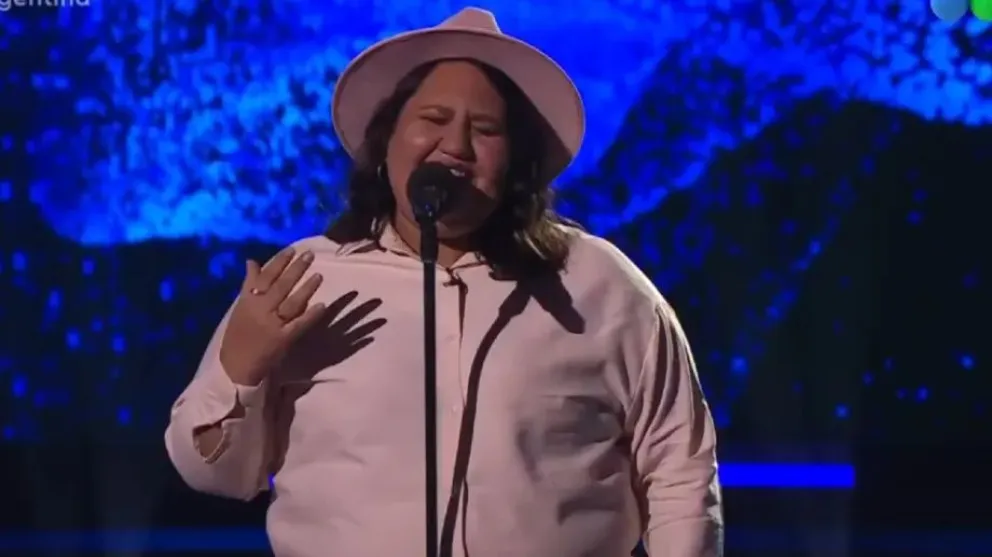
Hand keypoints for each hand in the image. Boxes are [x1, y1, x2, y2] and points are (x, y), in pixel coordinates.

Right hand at [219, 247, 325, 385]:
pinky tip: (322, 305)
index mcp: (248, 300)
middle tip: (310, 255)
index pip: (265, 276)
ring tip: (319, 276)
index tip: (292, 249)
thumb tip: (252, 261)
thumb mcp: (240, 306)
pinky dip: (310, 315)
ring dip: (306, 288)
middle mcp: (260, 310)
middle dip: (296, 269)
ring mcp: (272, 325)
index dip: (279, 262)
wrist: (235, 365)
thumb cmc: (238, 334)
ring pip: (291, 303)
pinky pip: (298, 325)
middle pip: (281, 286)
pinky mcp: (283, 340)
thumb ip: (248, 284)